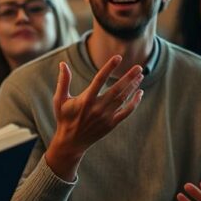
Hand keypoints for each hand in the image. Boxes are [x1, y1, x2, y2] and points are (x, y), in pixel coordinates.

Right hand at [45, 57, 143, 179]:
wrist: (71, 142)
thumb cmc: (64, 118)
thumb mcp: (59, 100)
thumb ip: (63, 81)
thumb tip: (63, 64)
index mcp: (85, 100)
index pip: (99, 79)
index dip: (109, 67)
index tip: (118, 58)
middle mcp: (97, 108)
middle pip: (117, 89)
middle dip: (129, 77)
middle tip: (139, 67)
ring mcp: (106, 116)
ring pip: (123, 99)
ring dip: (133, 87)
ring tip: (140, 76)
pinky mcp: (111, 124)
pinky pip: (126, 112)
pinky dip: (135, 102)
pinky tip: (140, 93)